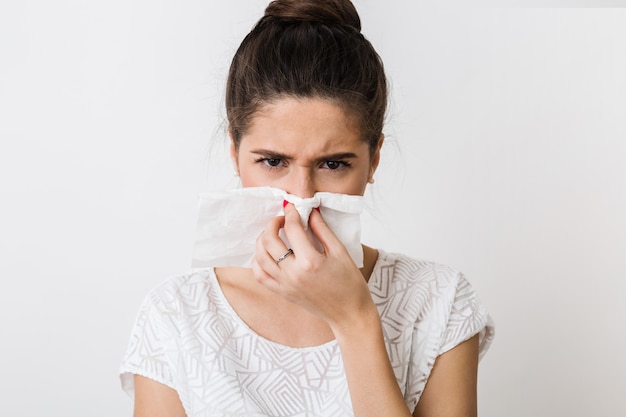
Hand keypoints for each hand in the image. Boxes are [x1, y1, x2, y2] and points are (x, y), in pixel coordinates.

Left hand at [252, 203, 375, 330]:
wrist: (349, 313)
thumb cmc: (349, 283)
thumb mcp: (340, 251)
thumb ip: (322, 229)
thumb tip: (310, 211)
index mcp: (310, 261)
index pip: (292, 228)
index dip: (291, 213)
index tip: (293, 207)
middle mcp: (293, 273)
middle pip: (269, 240)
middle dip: (273, 223)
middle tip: (282, 219)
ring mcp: (284, 284)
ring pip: (260, 256)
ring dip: (262, 239)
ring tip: (273, 233)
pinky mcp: (281, 292)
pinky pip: (260, 275)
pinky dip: (259, 261)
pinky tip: (268, 253)